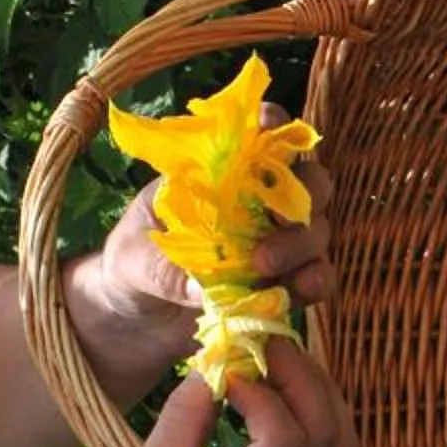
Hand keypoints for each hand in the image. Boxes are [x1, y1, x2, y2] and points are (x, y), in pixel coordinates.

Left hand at [73, 105, 334, 375]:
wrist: (133, 321)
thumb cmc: (130, 269)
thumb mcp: (132, 261)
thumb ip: (162, 268)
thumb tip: (200, 288)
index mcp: (217, 176)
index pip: (257, 138)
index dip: (274, 125)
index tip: (273, 127)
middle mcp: (255, 202)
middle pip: (306, 181)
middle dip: (302, 196)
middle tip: (271, 228)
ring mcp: (275, 242)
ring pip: (315, 228)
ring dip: (303, 245)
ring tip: (265, 270)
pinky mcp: (284, 283)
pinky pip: (316, 275)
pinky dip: (317, 280)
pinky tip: (303, 290)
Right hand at [82, 337, 355, 446]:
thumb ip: (188, 413)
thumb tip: (218, 359)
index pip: (284, 439)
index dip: (262, 390)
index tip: (226, 367)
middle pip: (328, 436)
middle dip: (303, 377)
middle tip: (266, 341)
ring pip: (340, 445)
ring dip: (320, 394)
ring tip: (281, 360)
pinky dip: (319, 416)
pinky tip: (287, 392)